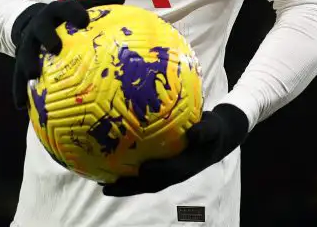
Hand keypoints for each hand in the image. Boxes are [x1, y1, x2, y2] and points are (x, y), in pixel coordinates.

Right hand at [10, 0, 126, 109]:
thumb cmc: (63, 18)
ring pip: (25, 52)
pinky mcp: (19, 60)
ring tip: (33, 76)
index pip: (66, 8)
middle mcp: (40, 25)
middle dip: (47, 36)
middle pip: (41, 28)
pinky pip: (16, 76)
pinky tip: (20, 106)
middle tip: (55, 47)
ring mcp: (28, 43)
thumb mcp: (78, 6)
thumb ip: (99, 2)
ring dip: (27, 63)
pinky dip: (18, 90)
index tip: (84, 20)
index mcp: (56, 11)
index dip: (74, 12)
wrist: (30, 21)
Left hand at [101, 103, 249, 195]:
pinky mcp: (159, 164)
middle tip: (107, 188)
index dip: (156, 174)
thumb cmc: (212, 132)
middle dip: (129, 187)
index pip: (168, 173)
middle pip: (148, 184)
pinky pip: (140, 169)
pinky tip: (108, 163)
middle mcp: (172, 172)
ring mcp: (165, 170)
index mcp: (185, 167)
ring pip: (142, 181)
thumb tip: (194, 132)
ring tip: (101, 183)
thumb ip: (204, 131)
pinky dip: (125, 170)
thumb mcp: (212, 129)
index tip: (142, 171)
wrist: (215, 137)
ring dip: (123, 183)